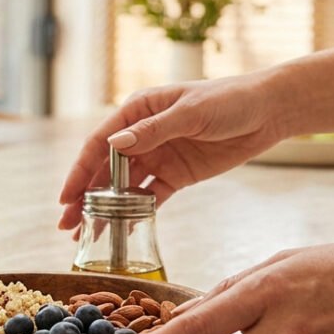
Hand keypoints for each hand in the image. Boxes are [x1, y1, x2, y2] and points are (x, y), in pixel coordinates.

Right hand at [58, 73, 291, 229]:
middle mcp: (142, 135)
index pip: (99, 144)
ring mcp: (158, 156)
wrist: (269, 111)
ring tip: (86, 234)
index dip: (79, 172)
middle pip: (104, 170)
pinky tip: (121, 232)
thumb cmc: (229, 99)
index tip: (65, 198)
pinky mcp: (176, 175)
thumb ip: (153, 130)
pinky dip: (135, 214)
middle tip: (66, 225)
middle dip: (84, 197)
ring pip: (122, 188)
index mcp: (138, 111)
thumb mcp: (191, 112)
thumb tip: (115, 145)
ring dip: (104, 210)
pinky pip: (149, 198)